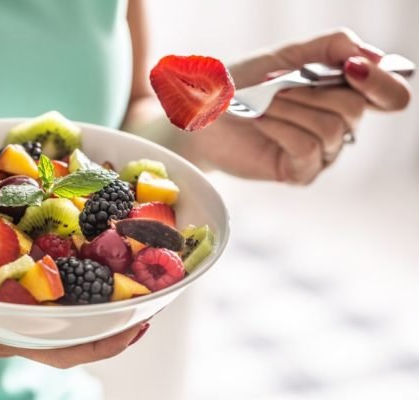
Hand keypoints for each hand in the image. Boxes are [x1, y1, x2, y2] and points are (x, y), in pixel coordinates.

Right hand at [0, 256, 147, 368]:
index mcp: (1, 330)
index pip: (60, 350)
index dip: (100, 344)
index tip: (136, 329)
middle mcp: (20, 315)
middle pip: (80, 327)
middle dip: (119, 316)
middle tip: (155, 295)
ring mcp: (22, 292)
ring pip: (74, 297)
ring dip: (109, 284)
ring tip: (139, 264)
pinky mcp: (19, 267)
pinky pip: (59, 267)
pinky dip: (84, 255)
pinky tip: (99, 232)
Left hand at [190, 28, 410, 183]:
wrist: (204, 113)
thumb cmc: (242, 85)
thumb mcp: (287, 56)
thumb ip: (332, 47)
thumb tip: (371, 56)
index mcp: (341, 94)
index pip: (390, 95)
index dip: (382, 82)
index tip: (353, 67)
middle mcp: (338, 126)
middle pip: (355, 108)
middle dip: (309, 91)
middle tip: (274, 84)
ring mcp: (321, 153)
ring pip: (330, 129)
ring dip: (289, 108)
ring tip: (261, 103)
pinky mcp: (299, 172)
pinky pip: (308, 148)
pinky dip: (280, 127)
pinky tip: (260, 120)